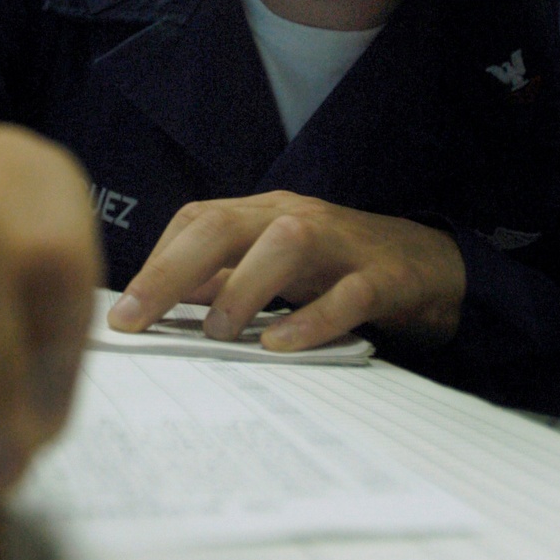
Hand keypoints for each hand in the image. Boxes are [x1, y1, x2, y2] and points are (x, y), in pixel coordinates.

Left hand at [108, 190, 464, 350]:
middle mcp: (298, 217)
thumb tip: (157, 304)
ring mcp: (343, 245)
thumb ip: (223, 280)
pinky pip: (349, 293)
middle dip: (173, 268)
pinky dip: (313, 319)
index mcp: (266, 214)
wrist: (436, 267)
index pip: (198, 219)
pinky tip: (280, 345)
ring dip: (242, 285)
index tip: (123, 312)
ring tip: (216, 333)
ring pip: (287, 242)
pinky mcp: (386, 278)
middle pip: (226, 223)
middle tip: (137, 318)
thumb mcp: (277, 269)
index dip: (157, 261)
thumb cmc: (342, 269)